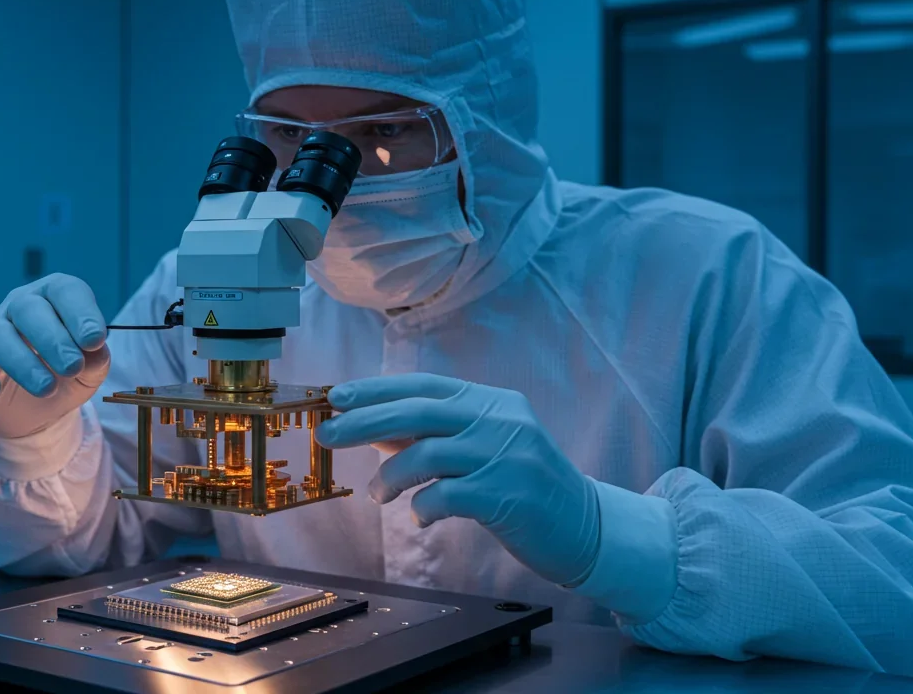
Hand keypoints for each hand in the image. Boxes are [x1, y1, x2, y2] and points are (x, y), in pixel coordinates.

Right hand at [0, 274, 110, 438]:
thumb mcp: (90, 371)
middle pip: (29, 309)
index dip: (81, 313)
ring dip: (22, 362)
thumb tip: (96, 352)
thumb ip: (97, 359)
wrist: (37, 411)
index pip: (65, 291)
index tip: (95, 341)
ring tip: (46, 388)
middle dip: (53, 339)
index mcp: (54, 298)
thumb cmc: (66, 377)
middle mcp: (19, 306)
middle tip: (72, 367)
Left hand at [318, 374, 600, 585]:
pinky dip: (422, 507)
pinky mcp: (508, 495)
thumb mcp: (481, 447)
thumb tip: (370, 427)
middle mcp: (500, 420)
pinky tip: (420, 518)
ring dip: (390, 476)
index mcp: (491, 401)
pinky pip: (446, 496)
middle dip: (364, 422)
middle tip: (328, 435)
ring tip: (379, 494)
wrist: (584, 526)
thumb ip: (432, 434)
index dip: (376, 390)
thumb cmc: (521, 484)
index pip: (422, 386)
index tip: (336, 397)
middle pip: (417, 412)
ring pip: (427, 454)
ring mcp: (506, 455)